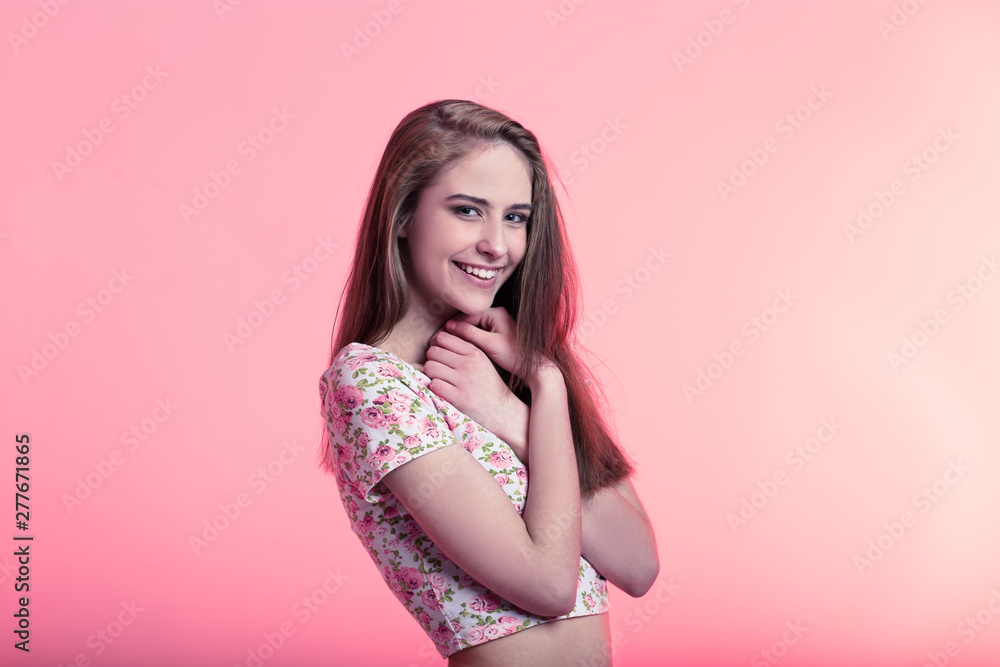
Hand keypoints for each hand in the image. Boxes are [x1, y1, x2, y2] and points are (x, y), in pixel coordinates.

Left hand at [424, 315, 528, 459]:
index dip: (437, 346)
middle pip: (433, 351)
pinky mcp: (459, 397)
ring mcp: (464, 381)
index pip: (443, 338)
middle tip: (439, 370)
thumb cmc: (488, 386)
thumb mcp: (482, 362)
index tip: (441, 357)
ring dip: (431, 375)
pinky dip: (434, 388)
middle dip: (433, 360)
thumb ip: (463, 350)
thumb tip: (437, 340)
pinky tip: (443, 391)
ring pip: (430, 367)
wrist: (502, 411)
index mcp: (474, 353)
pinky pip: (434, 385)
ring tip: (440, 380)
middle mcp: (469, 364)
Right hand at [443, 307, 521, 373]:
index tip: (438, 336)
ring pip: (472, 327)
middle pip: (468, 320)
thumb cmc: (514, 355)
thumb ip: (470, 333)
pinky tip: (458, 349)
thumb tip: (449, 326)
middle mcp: (496, 314)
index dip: (451, 326)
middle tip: (438, 341)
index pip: (466, 315)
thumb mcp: (489, 344)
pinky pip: (478, 333)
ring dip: (459, 336)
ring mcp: (496, 323)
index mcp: (495, 313)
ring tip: (445, 346)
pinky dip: (468, 340)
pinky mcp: (496, 333)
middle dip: (453, 331)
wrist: (533, 365)